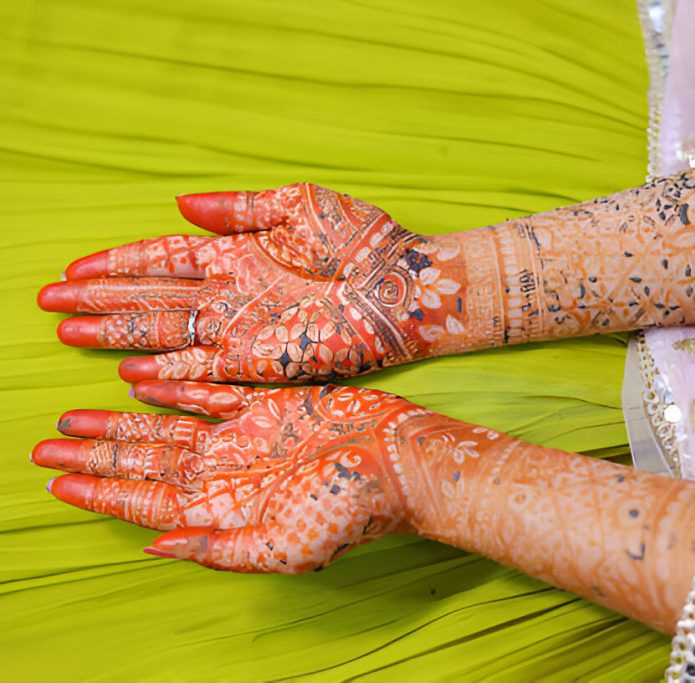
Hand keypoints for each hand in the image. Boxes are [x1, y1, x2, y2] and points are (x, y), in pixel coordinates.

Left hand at [30, 382, 418, 571]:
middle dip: (94, 454)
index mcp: (223, 508)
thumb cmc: (351, 509)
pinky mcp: (267, 406)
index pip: (143, 502)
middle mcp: (225, 473)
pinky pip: (209, 394)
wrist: (401, 462)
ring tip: (76, 416)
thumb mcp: (284, 546)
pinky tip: (142, 381)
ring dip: (122, 422)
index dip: (98, 491)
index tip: (55, 480)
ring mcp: (244, 437)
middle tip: (46, 443)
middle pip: (144, 462)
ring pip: (166, 427)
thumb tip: (156, 546)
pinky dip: (175, 386)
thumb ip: (219, 549)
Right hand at [38, 184, 469, 381]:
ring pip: (167, 333)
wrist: (403, 283)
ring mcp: (244, 329)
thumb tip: (181, 204)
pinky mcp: (264, 361)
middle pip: (152, 298)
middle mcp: (232, 293)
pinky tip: (133, 375)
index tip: (74, 269)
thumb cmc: (359, 240)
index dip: (118, 264)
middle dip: (101, 301)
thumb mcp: (297, 206)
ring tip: (71, 333)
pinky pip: (206, 369)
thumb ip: (239, 209)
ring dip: (119, 335)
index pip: (162, 258)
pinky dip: (170, 373)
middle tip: (50, 304)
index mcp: (237, 252)